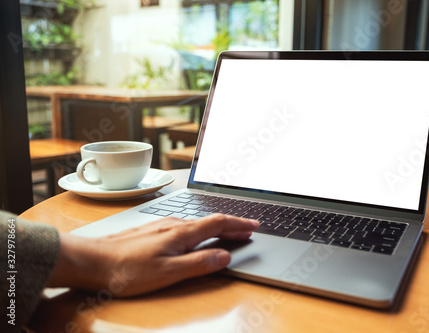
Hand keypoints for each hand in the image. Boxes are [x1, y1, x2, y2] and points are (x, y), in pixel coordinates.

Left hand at [48, 214, 259, 296]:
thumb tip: (224, 256)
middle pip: (210, 220)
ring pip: (197, 222)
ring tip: (227, 232)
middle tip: (248, 228)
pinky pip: (184, 225)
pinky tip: (195, 234)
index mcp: (182, 233)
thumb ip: (198, 263)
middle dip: (232, 224)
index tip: (254, 225)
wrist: (91, 261)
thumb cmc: (126, 270)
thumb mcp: (168, 273)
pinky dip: (199, 228)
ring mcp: (162, 225)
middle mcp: (173, 224)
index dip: (239, 224)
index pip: (219, 223)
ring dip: (216, 226)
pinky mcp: (152, 230)